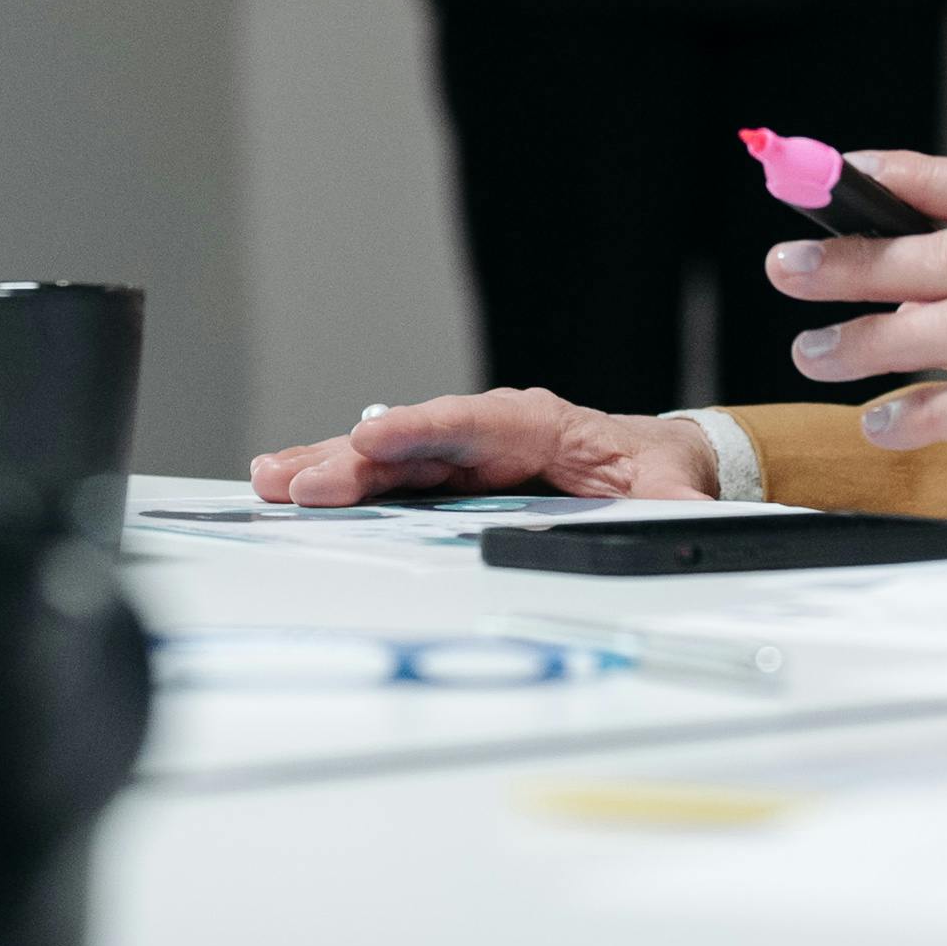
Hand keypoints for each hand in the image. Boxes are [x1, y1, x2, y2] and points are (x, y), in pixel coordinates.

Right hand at [246, 386, 716, 505]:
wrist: (667, 470)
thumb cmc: (665, 475)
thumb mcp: (676, 493)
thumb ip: (669, 508)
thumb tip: (677, 520)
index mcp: (543, 426)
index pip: (472, 425)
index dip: (418, 433)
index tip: (371, 441)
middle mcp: (494, 433)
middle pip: (415, 443)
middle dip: (352, 459)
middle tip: (294, 479)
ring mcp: (468, 456)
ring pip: (392, 460)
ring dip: (330, 468)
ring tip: (269, 478)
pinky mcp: (454, 480)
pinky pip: (394, 481)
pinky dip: (345, 485)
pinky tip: (294, 488)